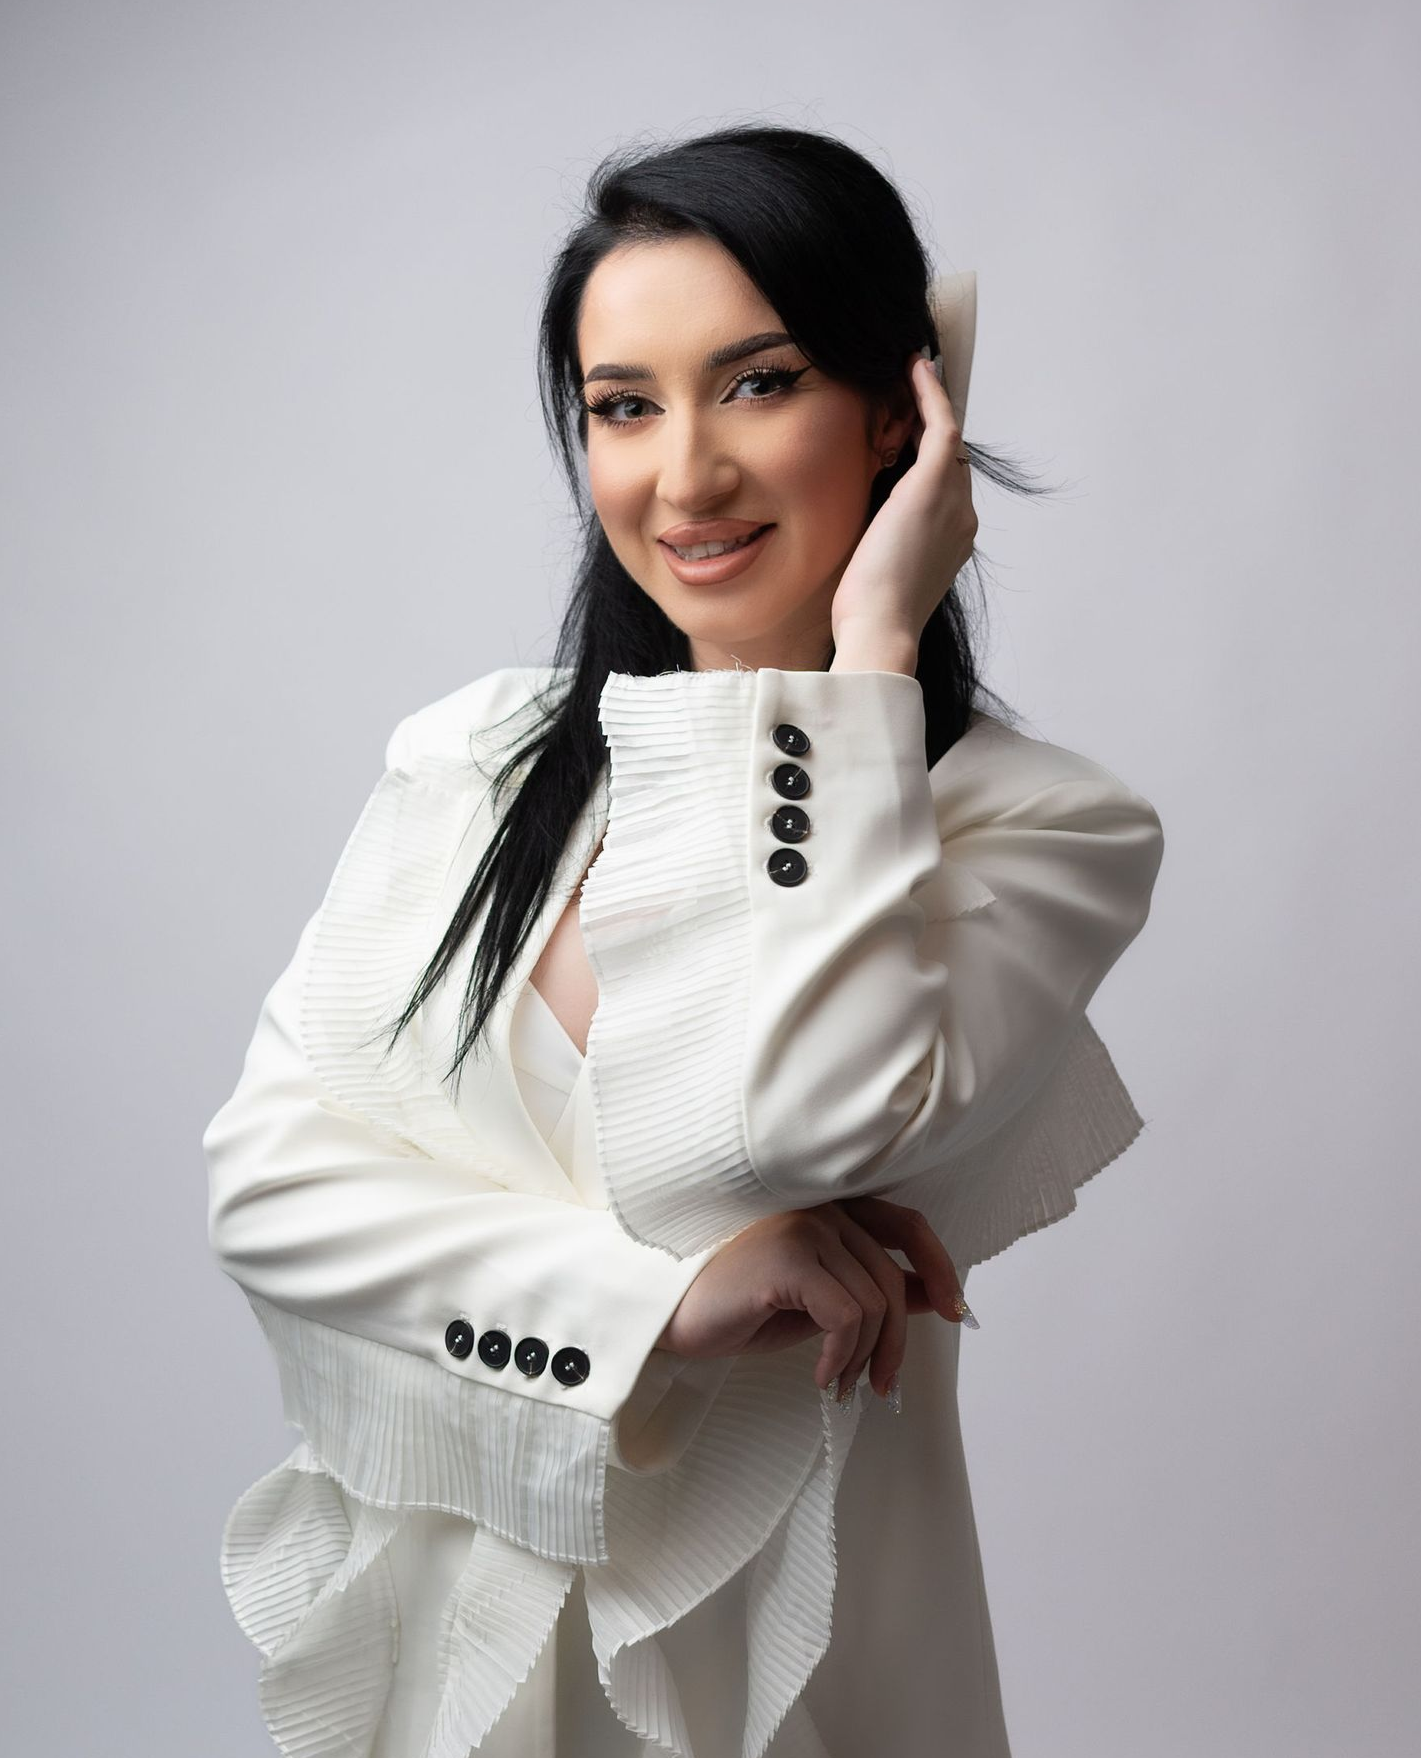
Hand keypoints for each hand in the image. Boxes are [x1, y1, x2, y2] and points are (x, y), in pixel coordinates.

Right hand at [656, 1194, 969, 1398]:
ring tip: (839, 1382)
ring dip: (864, 1357)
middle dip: (895, 1344)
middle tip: (880, 1386)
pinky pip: (847, 1315)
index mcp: (833, 1209)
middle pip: (891, 1280)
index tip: (955, 1313)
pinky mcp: (788, 1255)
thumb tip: (933, 1296)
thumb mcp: (817, 1302)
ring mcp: (805, 1226)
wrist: (673, 1316)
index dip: (939, 1268)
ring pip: (874, 1303)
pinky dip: (843, 1356)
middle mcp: (822, 1207)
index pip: (909, 1226)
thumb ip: (870, 1290)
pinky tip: (821, 1376)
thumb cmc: (739, 1307)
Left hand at [829, 354, 978, 653]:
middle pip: (947, 458)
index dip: (923, 454)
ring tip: (907, 372)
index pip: (940, 485)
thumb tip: (857, 524)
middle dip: (927, 422)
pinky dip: (929, 394)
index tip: (904, 430)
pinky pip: (941, 426)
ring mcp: (955, 502)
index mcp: (948, 542)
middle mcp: (961, 519)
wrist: (881, 629)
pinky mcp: (936, 487)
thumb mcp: (873, 571)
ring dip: (927, 403)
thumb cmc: (868, 614)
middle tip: (906, 386)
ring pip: (945, 439)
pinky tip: (913, 368)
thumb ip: (877, 541)